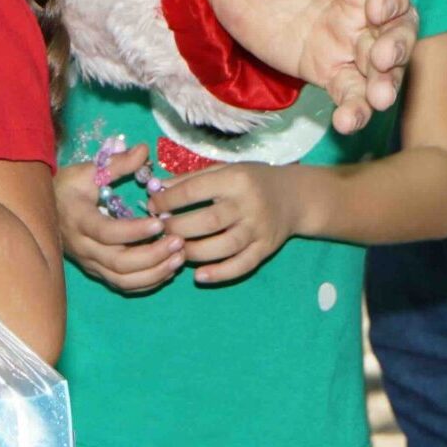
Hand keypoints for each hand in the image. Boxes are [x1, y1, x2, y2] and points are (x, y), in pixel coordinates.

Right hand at [55, 145, 183, 292]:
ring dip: (155, 272)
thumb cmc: (67, 187)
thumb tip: (144, 150)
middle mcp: (84, 247)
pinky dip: (148, 282)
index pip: (107, 232)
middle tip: (178, 241)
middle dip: (152, 256)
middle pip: (119, 263)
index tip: (160, 222)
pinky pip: (124, 285)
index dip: (134, 231)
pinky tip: (167, 269)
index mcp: (79, 220)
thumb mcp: (88, 170)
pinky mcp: (98, 271)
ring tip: (179, 257)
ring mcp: (90, 263)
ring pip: (123, 280)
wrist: (42, 209)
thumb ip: (117, 164)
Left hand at [151, 161, 299, 284]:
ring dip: (194, 252)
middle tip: (160, 232)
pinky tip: (199, 275)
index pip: (195, 190)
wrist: (293, 197)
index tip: (152, 207)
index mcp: (235, 179)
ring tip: (175, 251)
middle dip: (178, 228)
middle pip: (208, 221)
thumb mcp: (224, 170)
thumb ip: (190, 180)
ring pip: (223, 246)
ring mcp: (258, 229)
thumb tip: (157, 190)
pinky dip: (219, 273)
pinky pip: (241, 266)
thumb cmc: (251, 180)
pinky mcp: (266, 249)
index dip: (169, 200)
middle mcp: (248, 204)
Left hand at [207, 0, 419, 133]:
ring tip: (375, 100)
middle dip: (398, 43)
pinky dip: (355, 107)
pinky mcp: (328, 63)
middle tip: (381, 60)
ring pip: (383, 61)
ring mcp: (350, 32)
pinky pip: (351, 88)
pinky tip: (347, 122)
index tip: (377, 8)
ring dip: (386, 81)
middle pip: (401, 21)